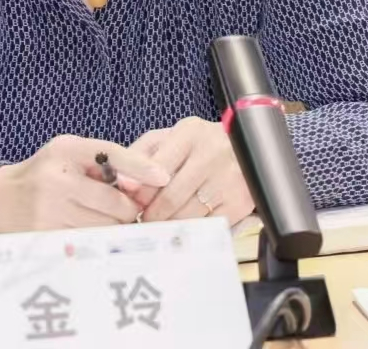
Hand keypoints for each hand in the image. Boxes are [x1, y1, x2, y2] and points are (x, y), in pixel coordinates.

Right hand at [0, 134, 170, 233]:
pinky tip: (91, 229)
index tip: (164, 177)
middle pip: (116, 203)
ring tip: (104, 217)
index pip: (111, 155)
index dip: (140, 167)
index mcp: (65, 151)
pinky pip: (90, 242)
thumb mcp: (69, 152)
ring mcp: (50, 212)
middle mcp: (57, 180)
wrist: (0, 200)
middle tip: (126, 207)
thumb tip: (144, 182)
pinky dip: (98, 239)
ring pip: (106, 227)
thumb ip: (104, 161)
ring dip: (114, 225)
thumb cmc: (46, 172)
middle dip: (128, 208)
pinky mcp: (48, 237)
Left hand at [126, 117, 253, 224]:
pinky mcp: (240, 202)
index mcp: (190, 134)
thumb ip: (142, 154)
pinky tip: (182, 232)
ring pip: (188, 214)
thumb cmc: (198, 145)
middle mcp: (212, 154)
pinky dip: (191, 233)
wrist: (246, 148)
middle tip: (141, 222)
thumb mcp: (171, 137)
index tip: (130, 202)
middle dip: (151, 214)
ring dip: (168, 226)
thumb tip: (121, 182)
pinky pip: (208, 227)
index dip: (140, 191)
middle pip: (171, 196)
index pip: (157, 168)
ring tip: (158, 228)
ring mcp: (228, 179)